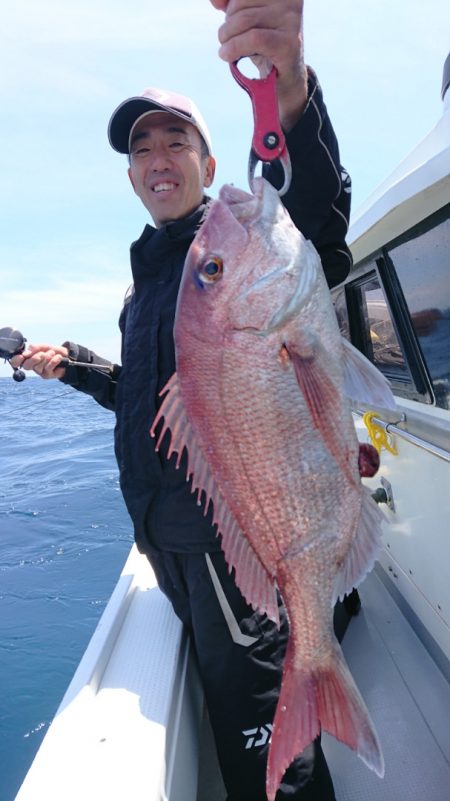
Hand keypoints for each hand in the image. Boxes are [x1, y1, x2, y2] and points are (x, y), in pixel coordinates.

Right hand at [10, 343, 67, 379]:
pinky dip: (54, 361)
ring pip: (38, 366)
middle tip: (42, 354)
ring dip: (47, 358)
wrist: (66, 356)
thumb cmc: (52, 351)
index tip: (22, 356)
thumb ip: (34, 348)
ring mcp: (38, 371)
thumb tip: (25, 353)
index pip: (16, 361)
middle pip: (26, 365)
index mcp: (28, 357)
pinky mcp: (46, 375)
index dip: (16, 360)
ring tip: (52, 353)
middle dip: (34, 359)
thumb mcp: (43, 346)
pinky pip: (48, 368)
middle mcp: (32, 365)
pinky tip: (58, 358)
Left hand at [209, 0, 307, 129]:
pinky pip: (254, 38)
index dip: (228, 1)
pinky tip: (228, 55)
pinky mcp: (289, 43)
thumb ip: (231, 4)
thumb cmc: (262, 46)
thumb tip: (215, 1)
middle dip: (227, 24)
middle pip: (239, 2)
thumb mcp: (245, 19)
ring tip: (229, 50)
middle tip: (230, 40)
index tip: (218, 7)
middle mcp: (290, 0)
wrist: (282, 80)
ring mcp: (291, 20)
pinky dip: (235, 47)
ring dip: (227, 38)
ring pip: (243, 20)